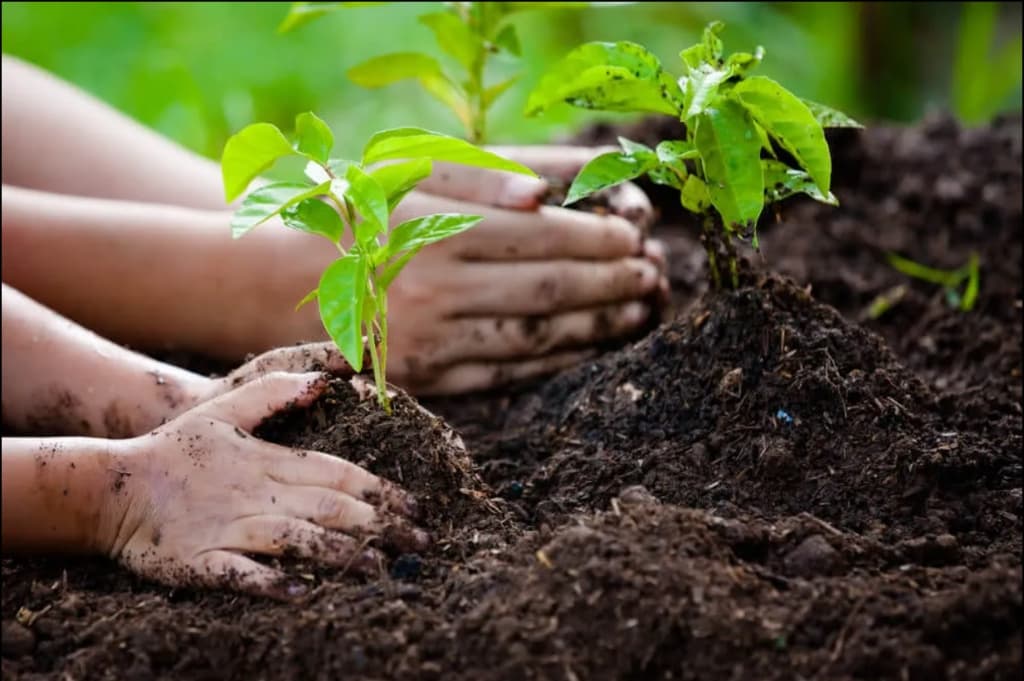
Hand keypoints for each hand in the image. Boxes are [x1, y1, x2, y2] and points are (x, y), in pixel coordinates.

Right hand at [102, 372, 425, 599]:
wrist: (112, 487)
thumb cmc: (176, 449)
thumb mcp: (225, 412)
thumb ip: (275, 395)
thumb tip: (325, 382)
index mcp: (269, 461)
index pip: (338, 473)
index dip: (381, 490)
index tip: (415, 507)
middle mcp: (258, 494)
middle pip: (329, 508)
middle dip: (379, 526)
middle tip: (419, 543)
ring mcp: (230, 528)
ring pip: (296, 540)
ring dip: (339, 554)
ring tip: (377, 568)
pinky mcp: (202, 561)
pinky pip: (241, 575)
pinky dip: (271, 584)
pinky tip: (302, 593)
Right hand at [380, 145, 667, 394]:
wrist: (285, 281)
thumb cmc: (360, 214)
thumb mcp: (410, 175)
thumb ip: (481, 174)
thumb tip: (545, 193)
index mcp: (433, 229)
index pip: (540, 237)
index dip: (598, 238)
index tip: (635, 235)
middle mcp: (433, 288)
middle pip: (548, 290)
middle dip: (612, 282)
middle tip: (651, 273)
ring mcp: (430, 340)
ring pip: (535, 338)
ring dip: (597, 326)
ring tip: (637, 311)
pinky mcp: (426, 380)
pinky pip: (506, 375)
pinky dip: (557, 362)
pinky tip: (589, 347)